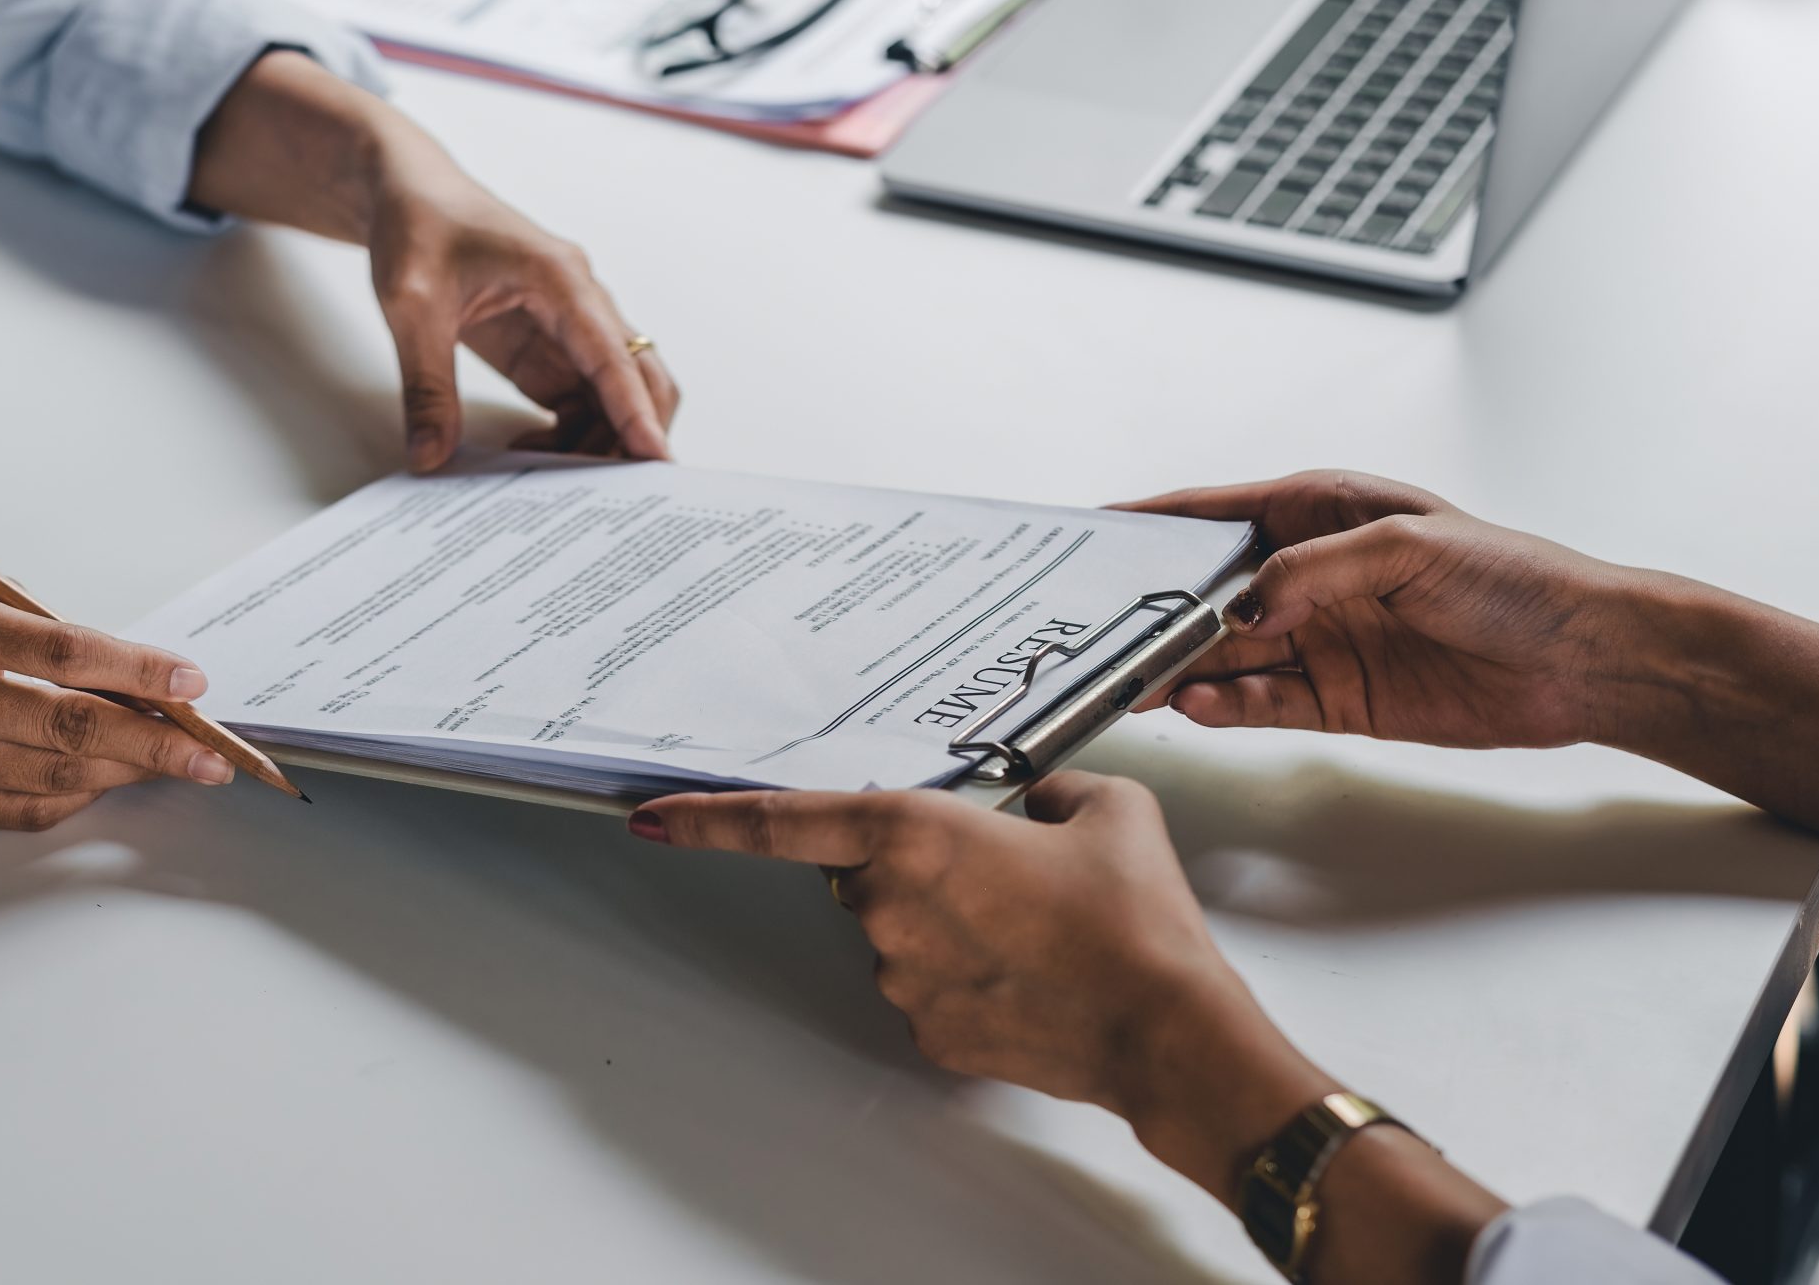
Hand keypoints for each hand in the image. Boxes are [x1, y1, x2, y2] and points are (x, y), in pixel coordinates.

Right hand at [0, 552, 233, 829]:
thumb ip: (35, 627)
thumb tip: (130, 675)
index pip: (67, 655)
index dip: (140, 674)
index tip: (193, 683)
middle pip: (70, 728)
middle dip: (155, 744)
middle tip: (211, 754)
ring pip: (51, 774)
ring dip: (125, 771)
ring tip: (174, 763)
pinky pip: (15, 805)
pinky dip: (72, 793)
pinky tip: (107, 778)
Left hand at [189, 51, 677, 472]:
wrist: (407, 193)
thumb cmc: (417, 226)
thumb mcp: (409, 305)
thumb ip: (425, 384)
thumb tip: (429, 455)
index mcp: (561, 280)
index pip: (613, 355)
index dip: (635, 411)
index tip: (655, 460)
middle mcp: (581, 303)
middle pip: (639, 377)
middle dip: (634, 433)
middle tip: (608, 492)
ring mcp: (571, 327)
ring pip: (616, 395)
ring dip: (599, 440)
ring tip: (550, 480)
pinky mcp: (551, 347)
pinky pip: (583, 399)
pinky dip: (573, 433)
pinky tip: (531, 454)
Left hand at [629, 774, 1329, 1194]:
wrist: (1166, 1030)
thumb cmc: (1136, 921)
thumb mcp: (1108, 809)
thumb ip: (1048, 788)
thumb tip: (1034, 802)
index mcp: (917, 837)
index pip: (784, 821)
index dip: (707, 817)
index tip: (651, 815)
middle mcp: (891, 908)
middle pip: (869, 872)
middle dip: (922, 867)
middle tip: (1012, 875)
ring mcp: (904, 977)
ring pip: (903, 930)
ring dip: (953, 922)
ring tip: (1041, 930)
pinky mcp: (927, 1030)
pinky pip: (929, 983)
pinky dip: (970, 974)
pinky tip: (1032, 974)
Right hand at [1120, 471, 1655, 749]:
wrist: (1584, 660)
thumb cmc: (1516, 580)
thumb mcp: (1408, 548)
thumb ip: (1315, 571)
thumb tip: (1244, 606)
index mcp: (1320, 513)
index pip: (1214, 515)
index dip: (1151, 525)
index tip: (1092, 537)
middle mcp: (1309, 576)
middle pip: (1206, 593)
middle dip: (1153, 611)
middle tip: (1101, 632)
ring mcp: (1318, 639)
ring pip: (1223, 655)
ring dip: (1180, 668)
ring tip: (1136, 680)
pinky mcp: (1335, 698)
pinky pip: (1260, 702)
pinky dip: (1225, 706)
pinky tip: (1197, 706)